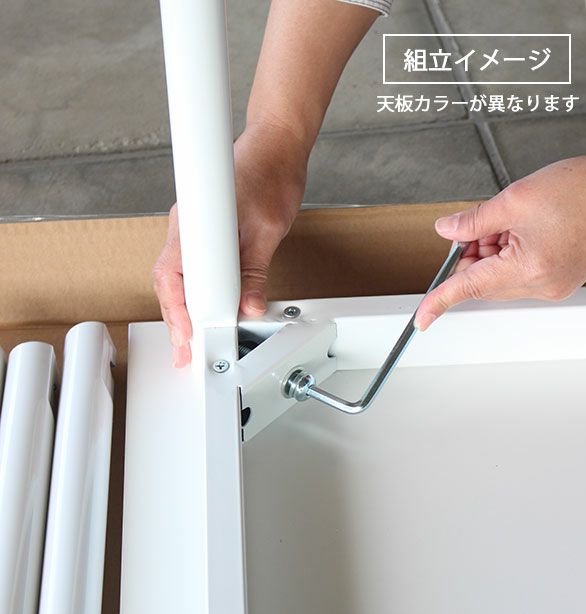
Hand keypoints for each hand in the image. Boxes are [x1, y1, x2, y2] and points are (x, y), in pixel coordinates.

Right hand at [153, 119, 307, 365]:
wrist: (275, 146)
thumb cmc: (269, 175)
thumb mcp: (267, 229)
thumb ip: (255, 270)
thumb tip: (249, 305)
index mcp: (192, 224)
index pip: (171, 278)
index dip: (179, 312)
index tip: (187, 337)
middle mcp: (184, 228)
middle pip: (168, 282)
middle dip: (175, 320)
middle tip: (184, 352)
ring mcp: (191, 231)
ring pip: (176, 278)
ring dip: (181, 310)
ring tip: (187, 341)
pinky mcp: (203, 234)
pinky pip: (189, 269)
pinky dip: (192, 294)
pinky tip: (199, 312)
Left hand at [415, 153, 585, 330]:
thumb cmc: (581, 190)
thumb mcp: (515, 199)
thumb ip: (474, 220)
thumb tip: (447, 230)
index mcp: (527, 267)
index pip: (468, 288)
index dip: (439, 301)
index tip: (421, 319)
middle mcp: (541, 284)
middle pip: (482, 283)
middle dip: (473, 256)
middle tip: (481, 226)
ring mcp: (552, 286)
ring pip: (499, 279)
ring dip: (492, 254)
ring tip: (511, 223)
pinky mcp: (559, 281)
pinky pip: (519, 276)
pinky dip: (510, 256)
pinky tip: (523, 232)